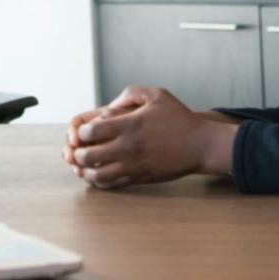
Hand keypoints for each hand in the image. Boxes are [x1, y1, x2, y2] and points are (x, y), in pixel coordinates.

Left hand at [61, 85, 235, 188]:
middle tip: (78, 148)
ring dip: (85, 170)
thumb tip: (108, 106)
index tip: (84, 130)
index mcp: (129, 125)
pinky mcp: (139, 178)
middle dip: (77, 152)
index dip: (80, 131)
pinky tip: (98, 173)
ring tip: (84, 164)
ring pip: (97, 175)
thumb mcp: (156, 95)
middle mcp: (128, 147)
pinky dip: (99, 181)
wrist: (201, 145)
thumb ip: (129, 94)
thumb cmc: (179, 118)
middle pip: (88, 156)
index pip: (90, 131)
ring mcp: (133, 166)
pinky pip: (112, 185)